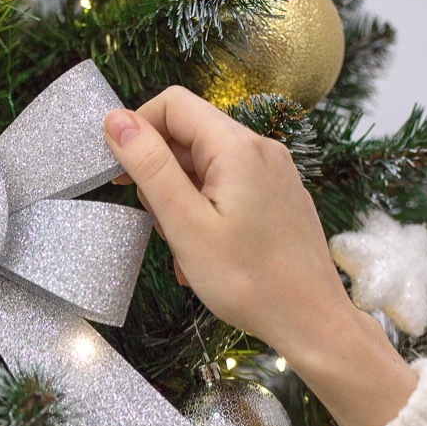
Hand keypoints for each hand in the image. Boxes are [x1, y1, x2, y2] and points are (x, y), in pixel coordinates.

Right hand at [103, 88, 416, 425]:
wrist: (311, 321)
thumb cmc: (249, 280)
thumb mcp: (185, 224)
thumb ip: (150, 167)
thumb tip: (115, 120)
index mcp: (237, 147)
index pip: (172, 104)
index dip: (136, 131)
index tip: (119, 175)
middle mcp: (260, 149)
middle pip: (187, 136)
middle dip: (160, 176)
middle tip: (160, 225)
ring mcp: (272, 172)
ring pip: (203, 167)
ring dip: (180, 202)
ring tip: (186, 248)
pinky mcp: (276, 197)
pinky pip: (225, 188)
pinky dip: (204, 213)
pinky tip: (204, 253)